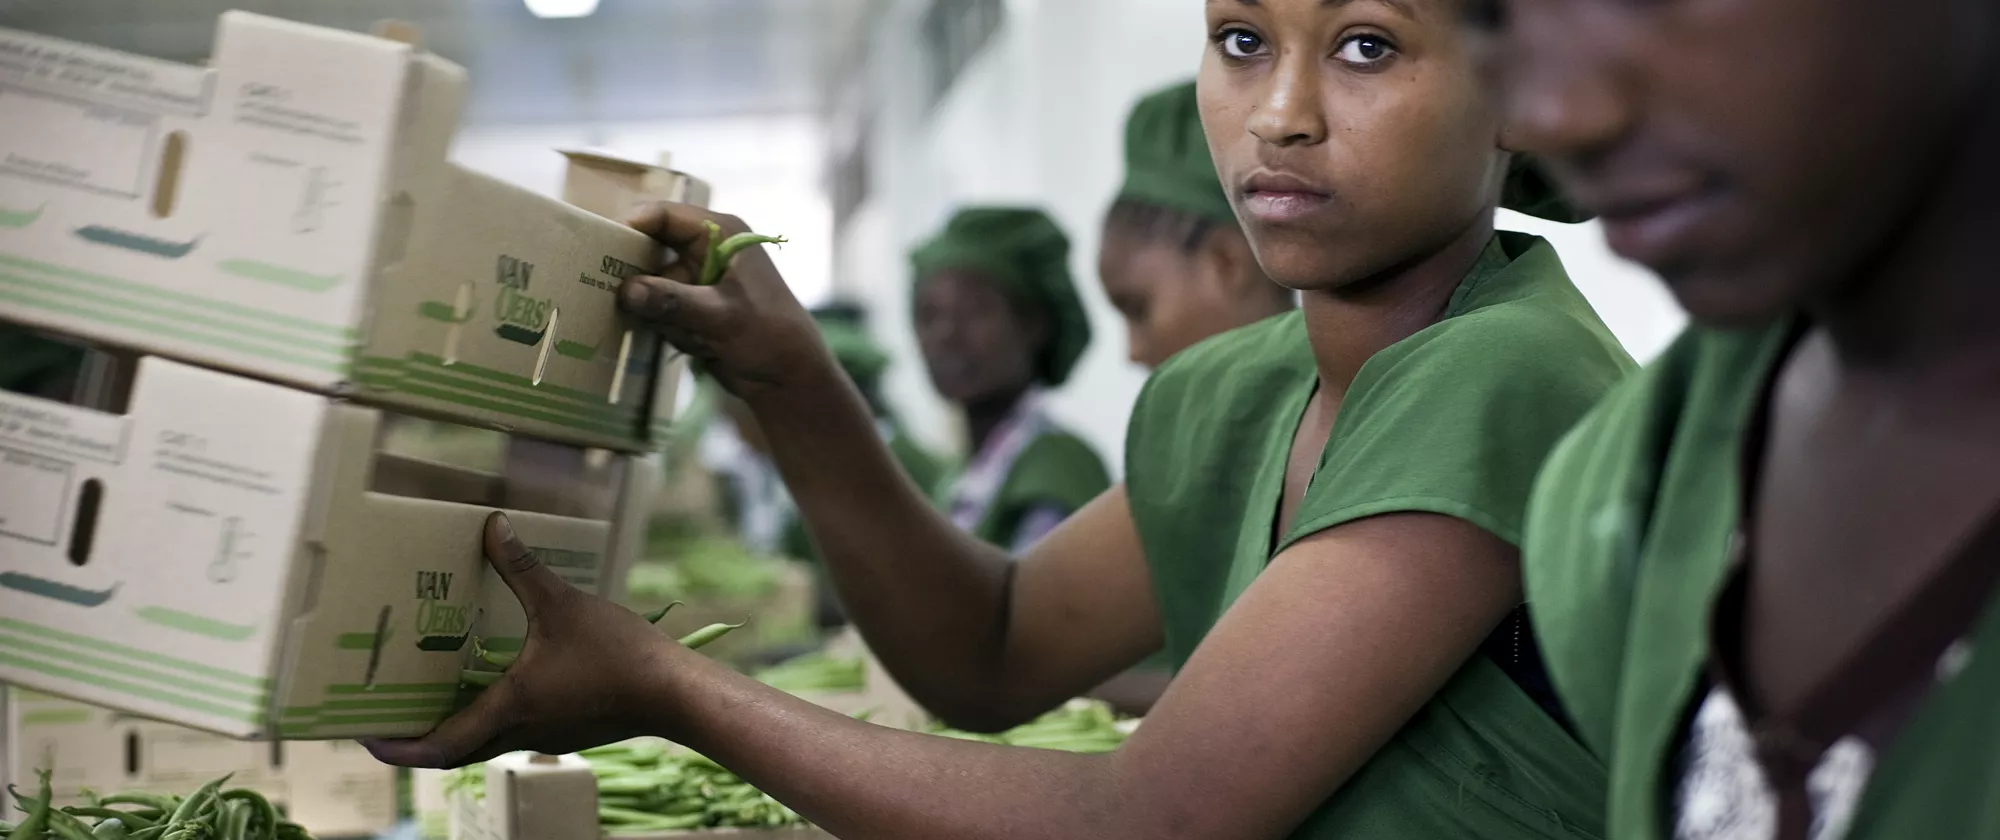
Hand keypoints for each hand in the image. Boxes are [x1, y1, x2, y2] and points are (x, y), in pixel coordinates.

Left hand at [362, 513, 680, 768]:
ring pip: (484, 743)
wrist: (674, 694)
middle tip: (389, 719)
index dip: (400, 746)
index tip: (368, 737)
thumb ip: (523, 567)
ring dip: (455, 726)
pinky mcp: (567, 730)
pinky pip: (514, 731)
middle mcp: (520, 731)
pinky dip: (490, 716)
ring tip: (433, 696)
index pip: (441, 745)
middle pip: (455, 752)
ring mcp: (545, 735)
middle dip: (418, 741)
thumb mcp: (564, 604)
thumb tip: (491, 527)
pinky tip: (496, 684)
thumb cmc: (618, 655)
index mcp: (510, 707)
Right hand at [619, 203, 833, 401]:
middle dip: (642, 278)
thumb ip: (673, 301)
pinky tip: (700, 345)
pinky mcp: (692, 305)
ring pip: (651, 285)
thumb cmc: (769, 335)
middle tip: (618, 296)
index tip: (601, 248)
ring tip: (695, 334)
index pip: (664, 215)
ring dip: (663, 314)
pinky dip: (671, 328)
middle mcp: (706, 248)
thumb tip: (627, 290)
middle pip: (651, 247)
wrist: (789, 378)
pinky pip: (661, 310)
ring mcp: (698, 278)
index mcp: (720, 233)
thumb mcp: (721, 317)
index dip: (632, 227)